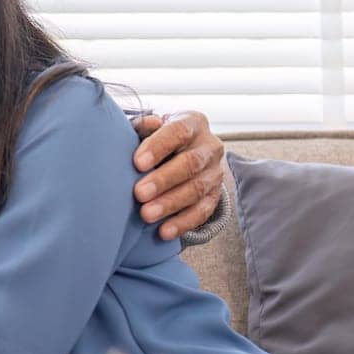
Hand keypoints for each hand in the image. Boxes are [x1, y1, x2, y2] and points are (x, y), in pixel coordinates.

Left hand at [131, 111, 225, 240]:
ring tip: (146, 215)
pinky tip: (164, 231)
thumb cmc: (155, 137)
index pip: (179, 131)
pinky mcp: (215, 195)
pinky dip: (183, 222)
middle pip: (191, 163)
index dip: (158, 147)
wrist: (177, 150)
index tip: (137, 163)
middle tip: (139, 193)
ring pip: (197, 189)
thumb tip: (146, 125)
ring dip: (170, 203)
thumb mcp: (148, 126)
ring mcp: (215, 172)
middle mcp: (210, 146)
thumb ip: (143, 126)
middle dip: (163, 180)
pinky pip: (203, 211)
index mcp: (193, 122)